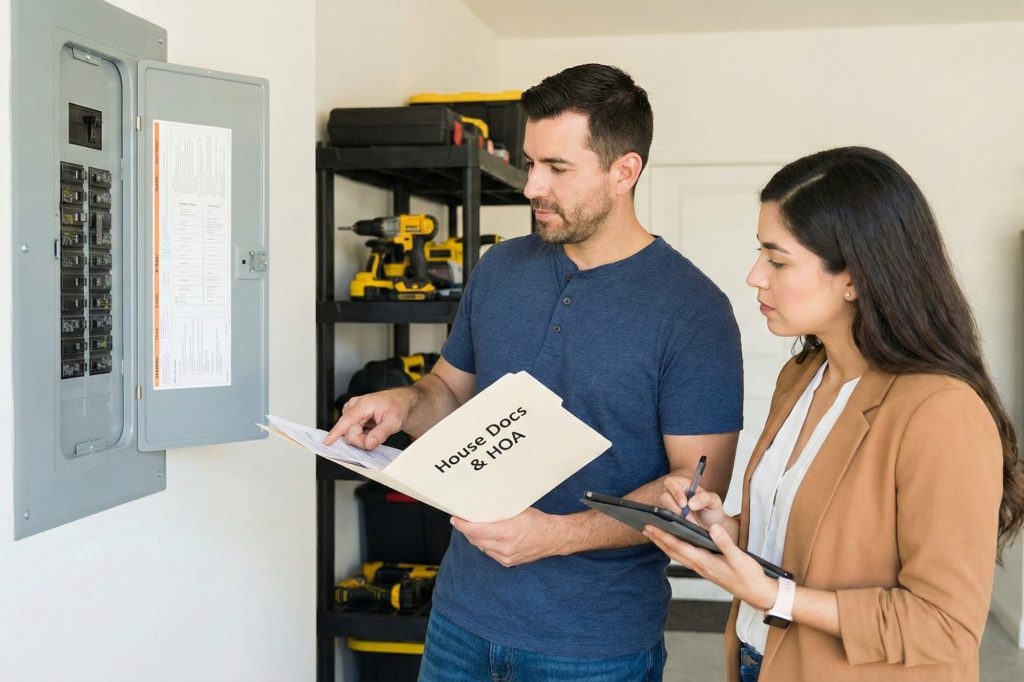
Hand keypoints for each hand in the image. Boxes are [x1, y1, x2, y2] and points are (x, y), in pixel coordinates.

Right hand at [323, 389, 411, 449]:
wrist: (400, 401)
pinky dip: (362, 435)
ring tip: (375, 430)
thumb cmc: (397, 406)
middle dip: (362, 440)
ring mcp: (352, 412)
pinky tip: (371, 429)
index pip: (347, 420)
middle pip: (349, 433)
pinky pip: (352, 433)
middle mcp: (354, 407)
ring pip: (350, 435)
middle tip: (377, 437)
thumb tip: (369, 444)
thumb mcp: (394, 421)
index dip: (336, 432)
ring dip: (363, 438)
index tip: (327, 442)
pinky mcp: (352, 417)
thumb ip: (381, 433)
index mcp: (363, 404)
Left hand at [452, 508, 566, 567]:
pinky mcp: (508, 562)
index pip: (477, 530)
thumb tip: (481, 507)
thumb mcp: (518, 511)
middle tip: (462, 521)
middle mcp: (505, 547)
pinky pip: (490, 553)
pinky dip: (485, 544)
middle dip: (467, 530)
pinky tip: (486, 537)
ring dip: (475, 537)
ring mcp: (506, 557)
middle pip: (476, 539)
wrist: (553, 538)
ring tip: (473, 527)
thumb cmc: (537, 521)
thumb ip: (499, 511)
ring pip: (481, 547)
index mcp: (507, 532)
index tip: (456, 519)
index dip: (463, 525)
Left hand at [645, 523, 777, 609]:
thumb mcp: (740, 558)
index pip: (679, 547)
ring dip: (663, 544)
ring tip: (653, 534)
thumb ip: (726, 543)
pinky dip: (675, 549)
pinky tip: (672, 544)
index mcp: (705, 562)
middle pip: (673, 551)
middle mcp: (700, 566)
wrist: (756, 593)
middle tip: (643, 527)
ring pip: (677, 555)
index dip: (664, 536)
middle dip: (658, 539)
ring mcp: (702, 568)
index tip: (651, 526)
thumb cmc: (749, 576)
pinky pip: (685, 557)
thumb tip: (713, 527)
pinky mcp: (706, 569)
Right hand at [660, 475, 726, 529]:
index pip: (671, 482)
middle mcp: (673, 494)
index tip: (684, 504)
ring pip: (663, 509)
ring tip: (687, 521)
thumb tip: (691, 503)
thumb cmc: (711, 511)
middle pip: (664, 496)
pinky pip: (664, 519)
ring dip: (674, 516)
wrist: (711, 528)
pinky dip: (671, 523)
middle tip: (684, 515)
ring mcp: (669, 507)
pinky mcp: (667, 519)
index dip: (675, 492)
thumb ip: (705, 498)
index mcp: (683, 485)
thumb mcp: (714, 502)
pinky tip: (682, 526)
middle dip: (673, 506)